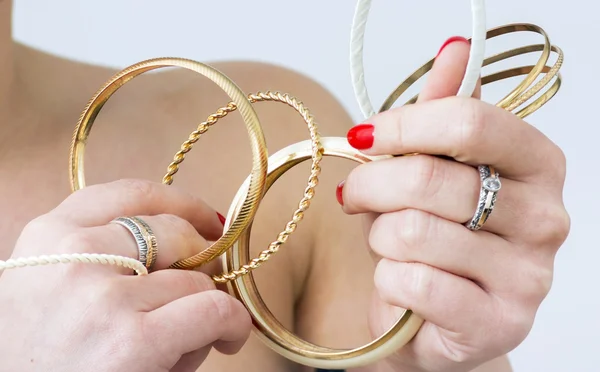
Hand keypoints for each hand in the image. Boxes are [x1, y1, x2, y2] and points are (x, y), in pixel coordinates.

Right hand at [0, 179, 250, 371]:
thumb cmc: (40, 357)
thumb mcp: (47, 287)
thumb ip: (100, 256)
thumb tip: (184, 240)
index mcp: (47, 238)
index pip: (130, 194)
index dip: (182, 203)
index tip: (207, 219)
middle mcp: (73, 257)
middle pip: (173, 231)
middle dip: (204, 257)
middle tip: (210, 282)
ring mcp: (103, 297)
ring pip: (195, 277)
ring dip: (207, 303)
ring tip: (191, 334)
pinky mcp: (133, 341)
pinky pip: (214, 310)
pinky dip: (233, 323)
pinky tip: (228, 337)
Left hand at [338, 38, 569, 370]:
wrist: (435, 315)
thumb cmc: (434, 232)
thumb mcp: (436, 166)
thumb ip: (444, 111)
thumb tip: (455, 50)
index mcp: (538, 165)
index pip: (469, 122)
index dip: (402, 126)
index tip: (363, 137)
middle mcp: (545, 217)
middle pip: (428, 179)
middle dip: (370, 185)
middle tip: (354, 194)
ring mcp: (528, 276)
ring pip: (411, 232)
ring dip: (379, 237)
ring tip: (387, 243)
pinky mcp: (498, 323)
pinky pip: (412, 283)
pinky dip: (388, 281)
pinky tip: (399, 282)